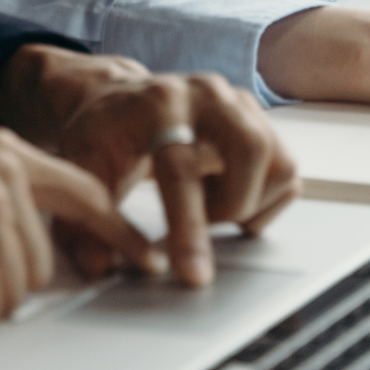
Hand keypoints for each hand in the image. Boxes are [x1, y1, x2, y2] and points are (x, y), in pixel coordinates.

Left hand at [0, 47, 299, 286]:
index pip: (183, 168)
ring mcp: (237, 102)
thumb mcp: (83, 169)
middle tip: (201, 223)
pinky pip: (287, 171)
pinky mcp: (257, 118)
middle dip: (232, 206)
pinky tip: (222, 194)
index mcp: (158, 103)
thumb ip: (85, 220)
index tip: (195, 274)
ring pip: (279, 164)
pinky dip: (263, 198)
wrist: (119, 100)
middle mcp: (205, 94)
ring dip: (249, 202)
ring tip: (208, 205)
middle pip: (251, 152)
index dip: (190, 227)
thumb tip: (98, 266)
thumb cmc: (104, 132)